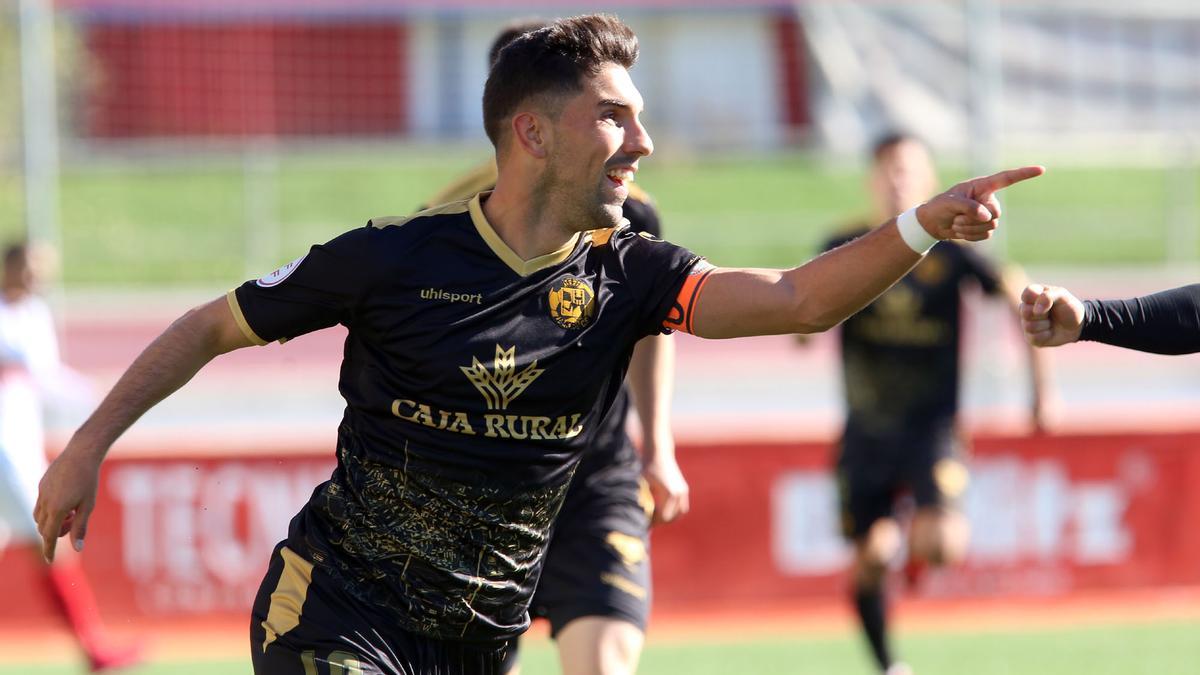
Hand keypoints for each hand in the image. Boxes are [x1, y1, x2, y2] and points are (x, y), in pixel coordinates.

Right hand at [34, 443, 102, 561]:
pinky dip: (50, 509)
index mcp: (57, 509)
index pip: (49, 536)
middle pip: (43, 528)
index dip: (49, 549)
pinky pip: (40, 503)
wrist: (81, 453)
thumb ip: (80, 528)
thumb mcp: (88, 506)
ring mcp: (41, 492)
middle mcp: (45, 502)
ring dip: (51, 521)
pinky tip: (65, 500)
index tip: (50, 561)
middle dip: (55, 532)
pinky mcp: (42, 484)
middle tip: (72, 522)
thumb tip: (77, 549)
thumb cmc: (89, 480)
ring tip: (70, 511)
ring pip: (39, 516)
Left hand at [641, 448, 688, 526]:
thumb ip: (644, 501)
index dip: (654, 522)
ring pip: (680, 513)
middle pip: (673, 517)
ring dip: (670, 517)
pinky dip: (675, 510)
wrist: (659, 453)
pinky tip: (662, 508)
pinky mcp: (684, 489)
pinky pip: (682, 506)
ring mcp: (683, 491)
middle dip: (662, 521)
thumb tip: (639, 516)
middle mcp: (679, 493)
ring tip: (657, 515)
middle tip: (650, 520)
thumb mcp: (643, 485)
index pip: (664, 517)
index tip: (645, 522)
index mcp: (669, 494)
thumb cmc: (648, 468)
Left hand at [915, 166, 1044, 241]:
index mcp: (982, 186)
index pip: (1006, 179)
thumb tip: (987, 217)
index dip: (1024, 174)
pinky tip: (960, 231)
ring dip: (970, 228)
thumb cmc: (939, 206)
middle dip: (975, 219)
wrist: (932, 223)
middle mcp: (988, 199)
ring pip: (991, 226)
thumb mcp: (950, 203)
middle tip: (957, 218)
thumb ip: (969, 207)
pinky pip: (986, 235)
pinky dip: (971, 236)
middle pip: (995, 213)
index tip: (1041, 169)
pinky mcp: (985, 228)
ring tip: (956, 223)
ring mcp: (988, 214)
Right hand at [1020, 283, 1084, 346]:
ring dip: (1046, 325)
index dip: (1037, 299)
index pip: (1026, 294)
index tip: (1049, 301)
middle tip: (1051, 313)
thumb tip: (1035, 311)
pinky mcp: (1030, 337)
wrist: (1077, 325)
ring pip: (1029, 326)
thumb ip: (1048, 296)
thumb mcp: (1062, 295)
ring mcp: (1027, 323)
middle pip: (1025, 311)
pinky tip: (1050, 331)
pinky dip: (1047, 335)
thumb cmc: (1068, 307)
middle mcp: (1026, 309)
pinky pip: (1034, 337)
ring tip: (1051, 322)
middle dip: (1043, 314)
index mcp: (1032, 295)